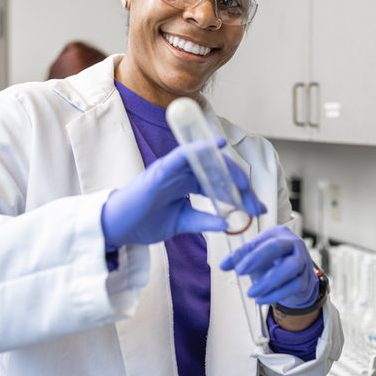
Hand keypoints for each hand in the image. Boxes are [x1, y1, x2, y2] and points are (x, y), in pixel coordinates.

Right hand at [101, 139, 264, 247]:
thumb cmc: (144, 222)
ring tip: (245, 183)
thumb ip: (205, 221)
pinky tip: (218, 147)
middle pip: (218, 172)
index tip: (257, 207)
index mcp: (188, 184)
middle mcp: (183, 173)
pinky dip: (201, 148)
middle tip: (256, 202)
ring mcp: (173, 169)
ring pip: (206, 161)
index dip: (240, 194)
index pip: (220, 183)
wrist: (117, 228)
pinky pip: (184, 155)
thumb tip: (230, 223)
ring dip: (228, 170)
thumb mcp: (182, 224)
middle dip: (240, 186)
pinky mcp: (161, 170)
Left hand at [220, 225, 317, 308]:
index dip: (250, 253)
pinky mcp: (306, 279)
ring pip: (289, 267)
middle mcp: (294, 244)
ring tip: (252, 292)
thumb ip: (240, 258)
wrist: (295, 278)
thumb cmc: (275, 263)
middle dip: (258, 259)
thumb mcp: (256, 257)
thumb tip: (223, 265)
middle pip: (278, 247)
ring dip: (269, 281)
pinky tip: (262, 299)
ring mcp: (303, 260)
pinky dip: (276, 294)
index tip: (236, 267)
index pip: (264, 240)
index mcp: (279, 234)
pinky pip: (293, 286)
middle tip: (240, 273)